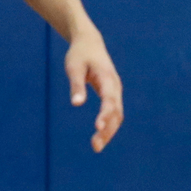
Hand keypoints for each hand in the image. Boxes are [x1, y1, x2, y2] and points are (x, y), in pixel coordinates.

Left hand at [64, 29, 123, 152]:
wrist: (89, 43)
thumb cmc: (80, 54)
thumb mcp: (74, 67)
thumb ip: (76, 85)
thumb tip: (76, 104)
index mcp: (107, 77)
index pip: (109, 99)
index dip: (105, 114)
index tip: (97, 127)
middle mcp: (115, 86)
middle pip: (116, 112)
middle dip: (107, 130)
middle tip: (95, 147)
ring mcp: (115, 90)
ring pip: (117, 115)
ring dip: (109, 131)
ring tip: (96, 146)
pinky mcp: (111, 94)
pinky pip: (113, 112)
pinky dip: (109, 125)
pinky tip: (99, 136)